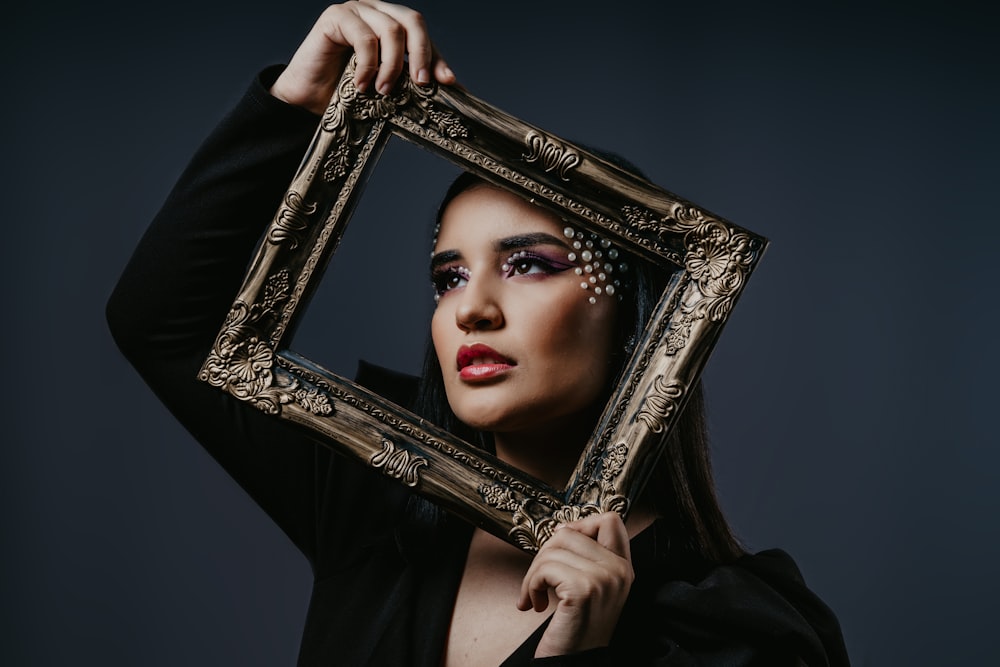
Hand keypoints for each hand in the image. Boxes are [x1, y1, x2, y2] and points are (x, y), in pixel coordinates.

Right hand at [270, 1, 455, 114]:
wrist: (307, 101)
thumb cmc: (346, 93)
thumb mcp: (389, 87)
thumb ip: (413, 80)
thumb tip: (452, 86)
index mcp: (391, 24)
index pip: (422, 33)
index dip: (436, 56)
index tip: (446, 81)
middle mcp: (375, 11)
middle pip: (412, 20)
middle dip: (421, 54)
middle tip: (421, 84)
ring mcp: (356, 11)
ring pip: (391, 29)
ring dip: (391, 66)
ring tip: (383, 91)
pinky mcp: (336, 17)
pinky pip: (364, 37)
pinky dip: (368, 65)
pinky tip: (361, 85)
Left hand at [517, 512, 634, 657]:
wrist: (576, 665)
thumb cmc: (576, 629)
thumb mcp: (591, 588)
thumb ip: (586, 557)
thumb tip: (562, 529)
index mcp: (624, 568)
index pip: (609, 519)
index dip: (579, 525)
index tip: (562, 548)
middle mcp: (620, 571)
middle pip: (571, 532)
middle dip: (545, 553)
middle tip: (541, 578)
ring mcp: (604, 579)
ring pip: (553, 549)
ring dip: (533, 573)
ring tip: (536, 595)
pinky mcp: (583, 590)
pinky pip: (545, 568)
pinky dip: (530, 585)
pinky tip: (535, 604)